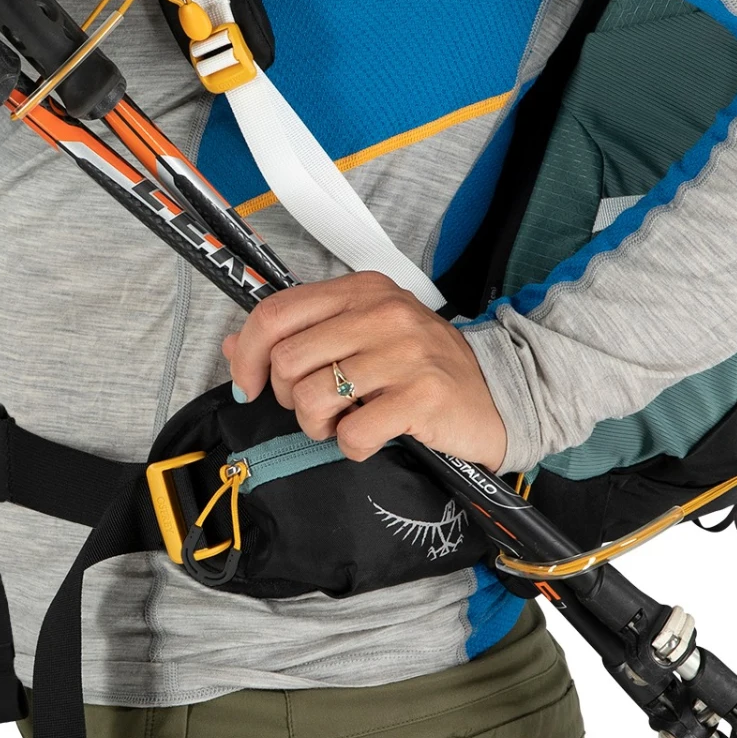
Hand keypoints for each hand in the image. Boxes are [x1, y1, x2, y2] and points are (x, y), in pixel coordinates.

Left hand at [222, 272, 507, 468]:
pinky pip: (351, 434)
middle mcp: (382, 313)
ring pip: (311, 400)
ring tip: (347, 422)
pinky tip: (373, 437)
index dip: (248, 356)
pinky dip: (353, 447)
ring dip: (320, 426)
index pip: (275, 314)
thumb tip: (235, 345)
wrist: (501, 393)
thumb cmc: (423, 368)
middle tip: (320, 407)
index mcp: (361, 290)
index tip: (250, 386)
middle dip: (289, 398)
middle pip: (287, 362)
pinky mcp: (421, 396)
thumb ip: (301, 334)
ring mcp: (404, 353)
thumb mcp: (363, 335)